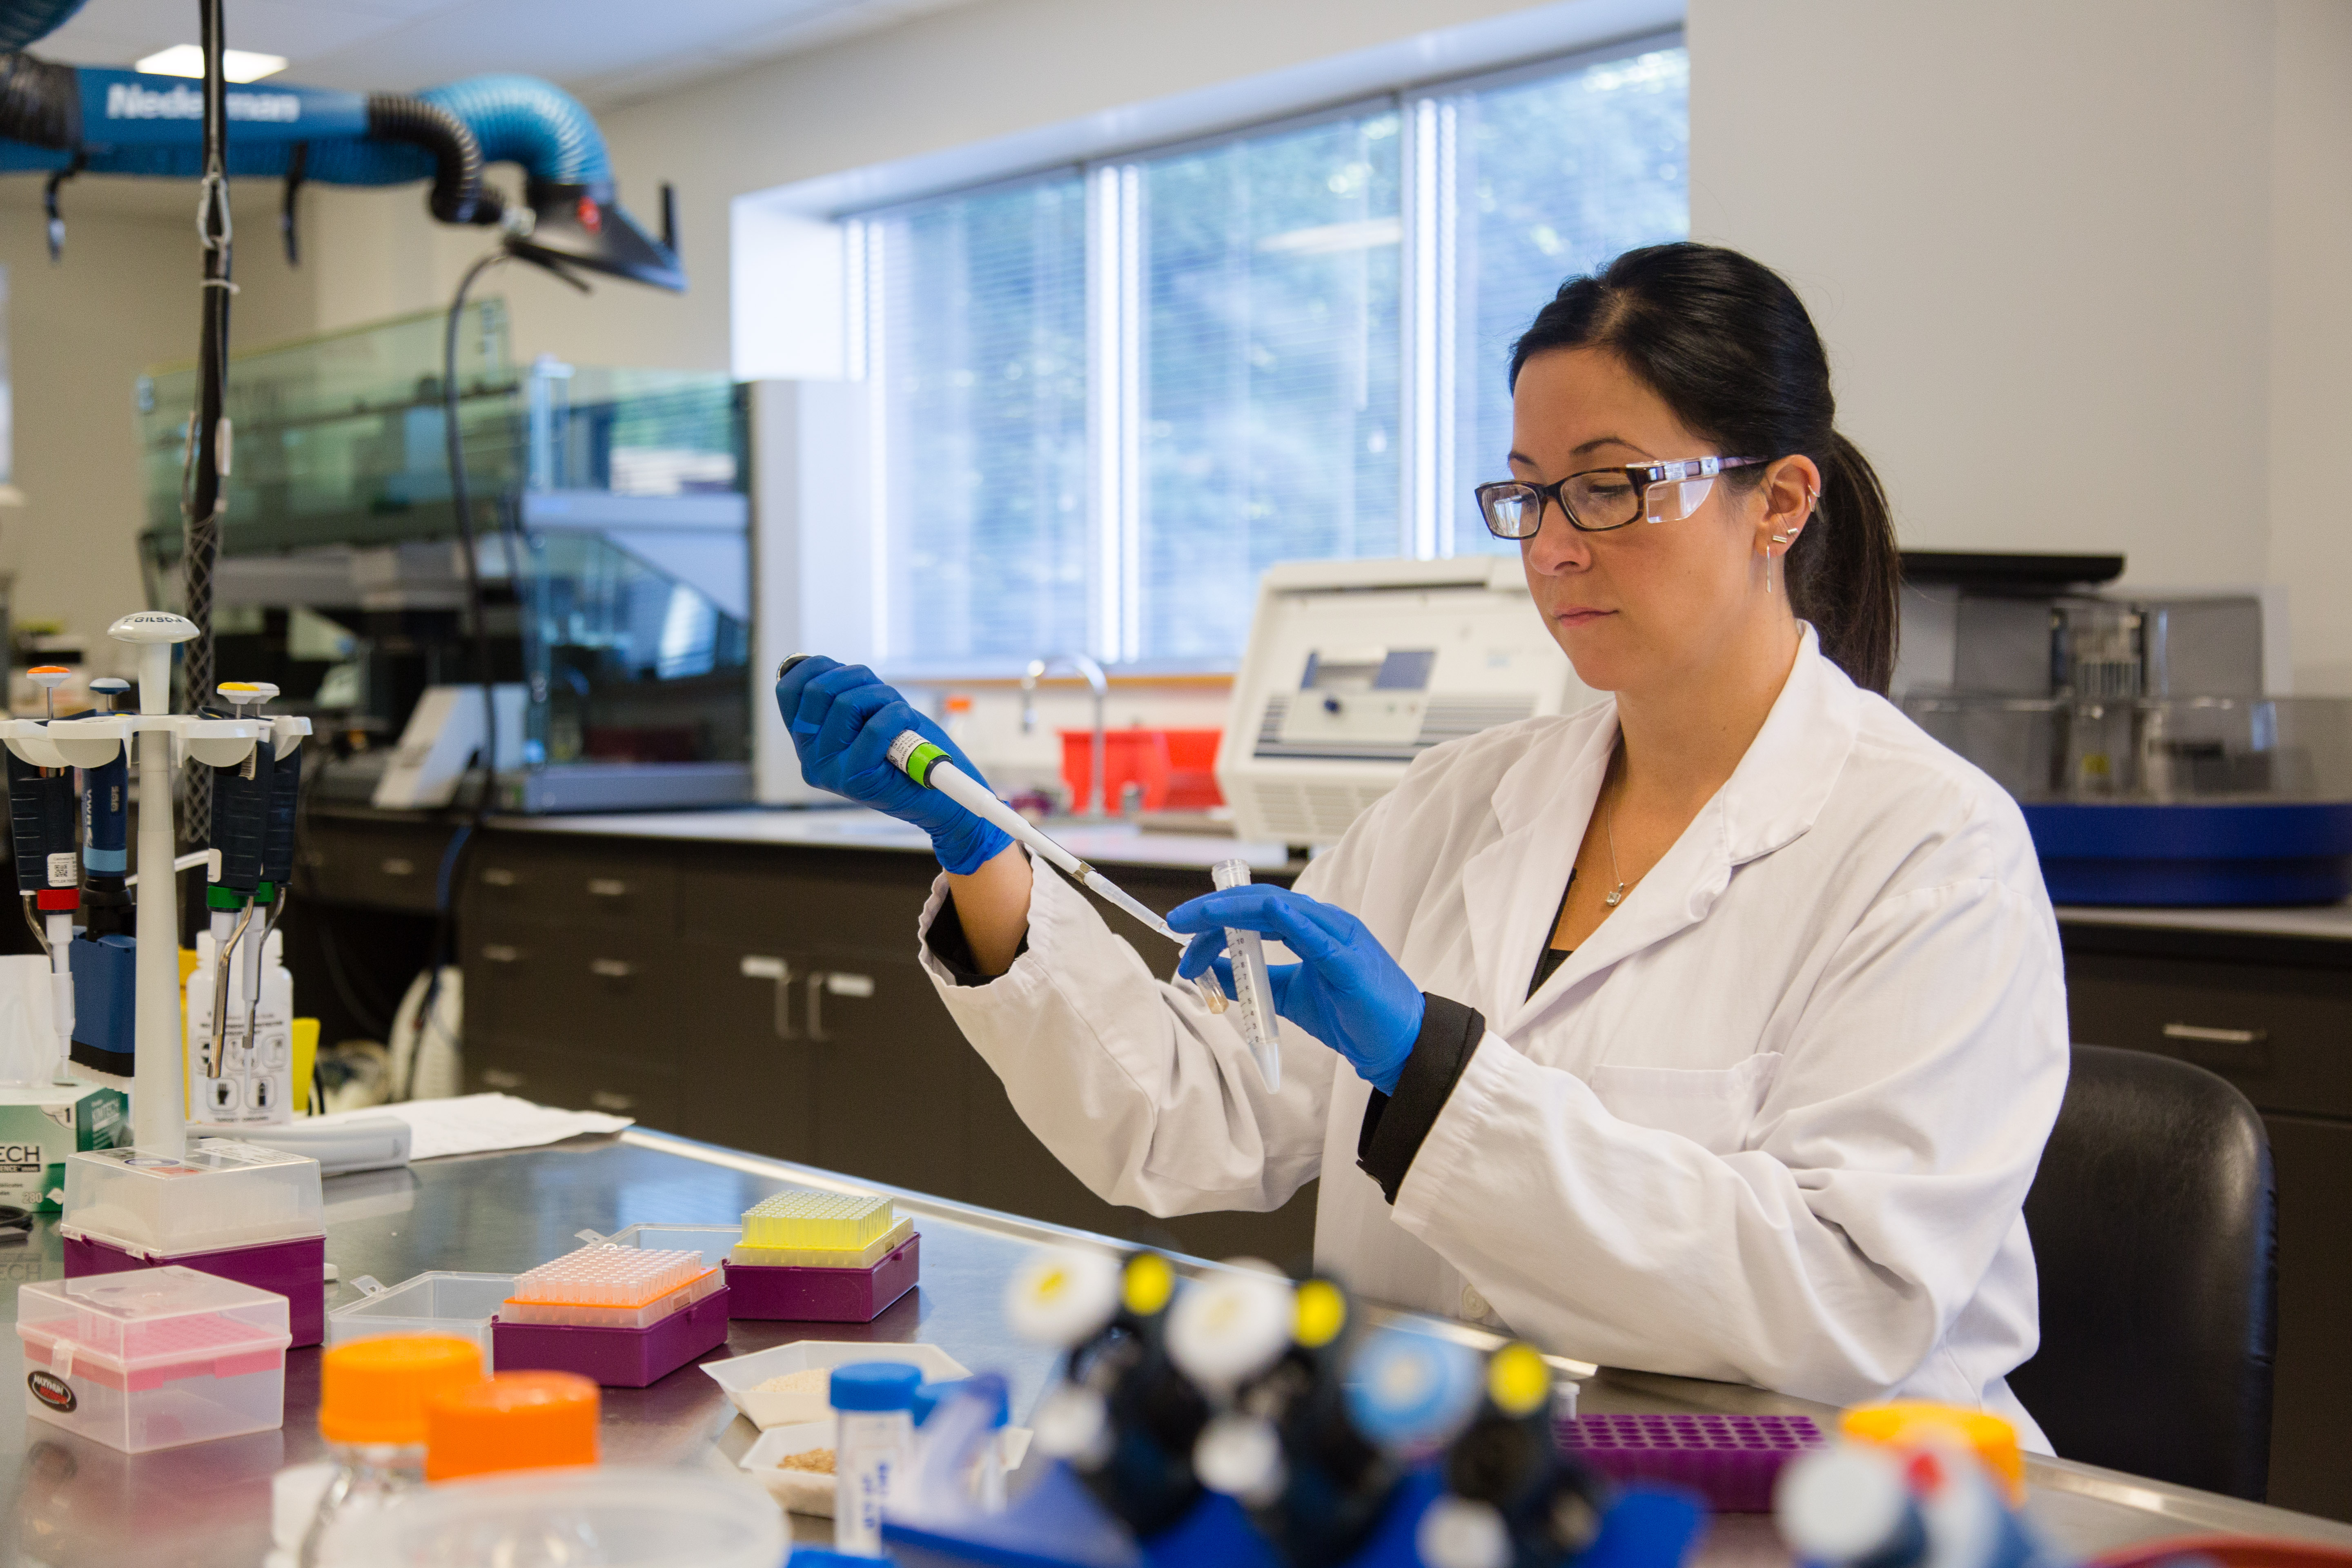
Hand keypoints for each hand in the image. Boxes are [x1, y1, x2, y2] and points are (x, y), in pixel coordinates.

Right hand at [776, 657, 1012, 875]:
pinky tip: (908, 725)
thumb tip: (826, 666)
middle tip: (883, 696)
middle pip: (819, 689)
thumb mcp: (867, 712)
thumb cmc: (908, 747)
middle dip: (859, 678)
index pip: (788, 689)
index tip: (848, 673)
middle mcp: (809, 758)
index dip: (818, 667)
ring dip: (884, 696)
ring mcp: (829, 772)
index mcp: (806, 739)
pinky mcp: (855, 781)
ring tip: (899, 715)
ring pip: (848, 703)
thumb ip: (842, 693)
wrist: (942, 794)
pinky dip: (899, 715)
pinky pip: (875, 727)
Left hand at [1168, 886, 1424, 1094]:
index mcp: (1313, 928)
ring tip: (1196, 924)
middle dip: (1212, 911)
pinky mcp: (1349, 961)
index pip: (1255, 909)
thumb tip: (1216, 972)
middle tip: (1175, 925)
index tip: (1182, 933)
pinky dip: (1283, 921)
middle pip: (1259, 903)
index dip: (1215, 916)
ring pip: (1278, 908)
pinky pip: (1312, 933)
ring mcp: (1340, 937)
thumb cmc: (1352, 1017)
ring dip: (1231, 914)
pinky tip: (1258, 918)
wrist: (1398, 1046)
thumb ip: (1258, 981)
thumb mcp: (1291, 996)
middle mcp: (1326, 923)